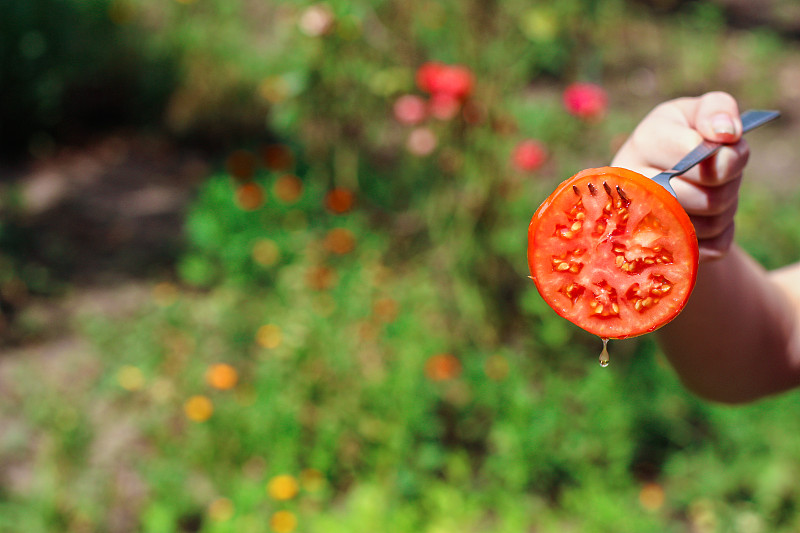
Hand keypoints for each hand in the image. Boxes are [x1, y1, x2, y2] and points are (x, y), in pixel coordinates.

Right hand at [611, 91, 748, 261]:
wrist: (665, 175)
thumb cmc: (688, 137)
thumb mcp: (702, 113)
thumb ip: (718, 110)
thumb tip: (725, 135)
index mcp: (645, 140)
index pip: (695, 154)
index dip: (727, 157)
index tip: (726, 146)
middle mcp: (633, 181)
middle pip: (707, 197)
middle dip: (728, 186)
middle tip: (719, 174)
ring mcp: (638, 221)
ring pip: (709, 225)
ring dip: (723, 211)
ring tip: (708, 193)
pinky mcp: (656, 250)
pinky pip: (708, 247)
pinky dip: (717, 234)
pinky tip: (701, 217)